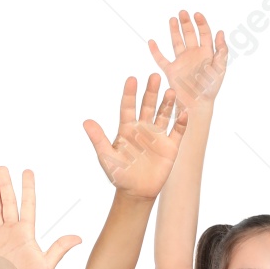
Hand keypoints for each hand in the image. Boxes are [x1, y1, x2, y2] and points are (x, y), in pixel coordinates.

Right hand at [0, 168, 80, 268]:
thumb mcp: (48, 264)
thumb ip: (59, 249)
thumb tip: (78, 238)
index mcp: (26, 232)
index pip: (27, 204)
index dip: (27, 188)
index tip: (27, 172)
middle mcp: (13, 231)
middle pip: (9, 203)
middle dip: (6, 184)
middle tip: (2, 167)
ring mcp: (0, 238)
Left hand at [84, 74, 187, 200]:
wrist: (136, 192)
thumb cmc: (119, 175)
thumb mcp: (106, 157)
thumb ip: (98, 139)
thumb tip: (85, 122)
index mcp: (127, 128)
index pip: (128, 106)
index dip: (130, 93)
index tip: (132, 79)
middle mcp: (143, 128)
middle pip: (147, 105)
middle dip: (151, 91)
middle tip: (154, 76)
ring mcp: (158, 136)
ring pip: (163, 114)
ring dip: (167, 103)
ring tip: (170, 91)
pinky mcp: (170, 147)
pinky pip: (177, 132)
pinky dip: (181, 123)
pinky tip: (183, 113)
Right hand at [148, 10, 227, 109]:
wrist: (197, 105)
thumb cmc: (210, 90)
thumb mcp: (220, 69)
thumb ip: (221, 51)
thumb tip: (220, 32)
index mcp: (206, 54)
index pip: (204, 34)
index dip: (201, 23)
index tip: (196, 14)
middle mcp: (193, 56)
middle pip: (190, 34)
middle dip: (186, 23)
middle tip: (183, 12)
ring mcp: (181, 62)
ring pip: (176, 42)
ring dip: (174, 31)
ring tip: (172, 19)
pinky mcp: (171, 71)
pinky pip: (161, 59)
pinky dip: (155, 51)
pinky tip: (151, 41)